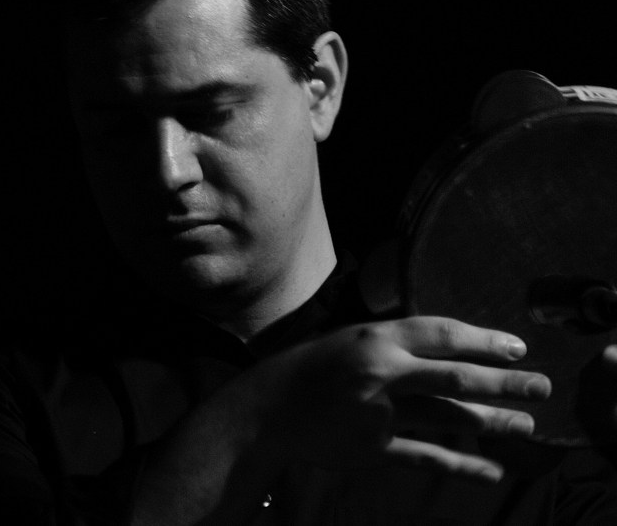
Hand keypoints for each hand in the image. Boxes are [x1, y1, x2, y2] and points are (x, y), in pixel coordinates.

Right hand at [231, 316, 547, 480]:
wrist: (263, 410)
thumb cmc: (312, 369)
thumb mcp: (351, 340)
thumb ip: (397, 344)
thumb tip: (458, 350)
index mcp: (373, 340)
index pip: (441, 335)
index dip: (484, 341)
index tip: (518, 349)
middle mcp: (379, 374)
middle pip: (454, 378)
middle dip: (504, 384)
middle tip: (542, 387)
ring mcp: (376, 414)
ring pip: (446, 418)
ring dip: (491, 424)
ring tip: (524, 428)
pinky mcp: (372, 448)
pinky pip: (425, 456)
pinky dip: (461, 465)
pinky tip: (489, 471)